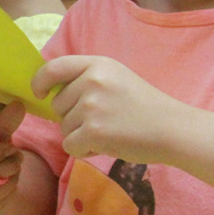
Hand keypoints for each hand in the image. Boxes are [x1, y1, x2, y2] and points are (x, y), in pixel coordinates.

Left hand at [34, 55, 182, 164]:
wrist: (174, 129)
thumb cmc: (145, 106)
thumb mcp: (116, 78)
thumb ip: (86, 79)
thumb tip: (51, 92)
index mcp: (97, 64)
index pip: (53, 67)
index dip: (40, 81)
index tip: (40, 93)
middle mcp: (92, 81)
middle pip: (57, 104)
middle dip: (72, 117)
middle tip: (102, 121)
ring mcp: (91, 106)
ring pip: (63, 127)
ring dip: (80, 135)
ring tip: (110, 132)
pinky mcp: (93, 131)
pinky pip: (69, 145)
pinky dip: (84, 150)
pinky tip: (106, 145)